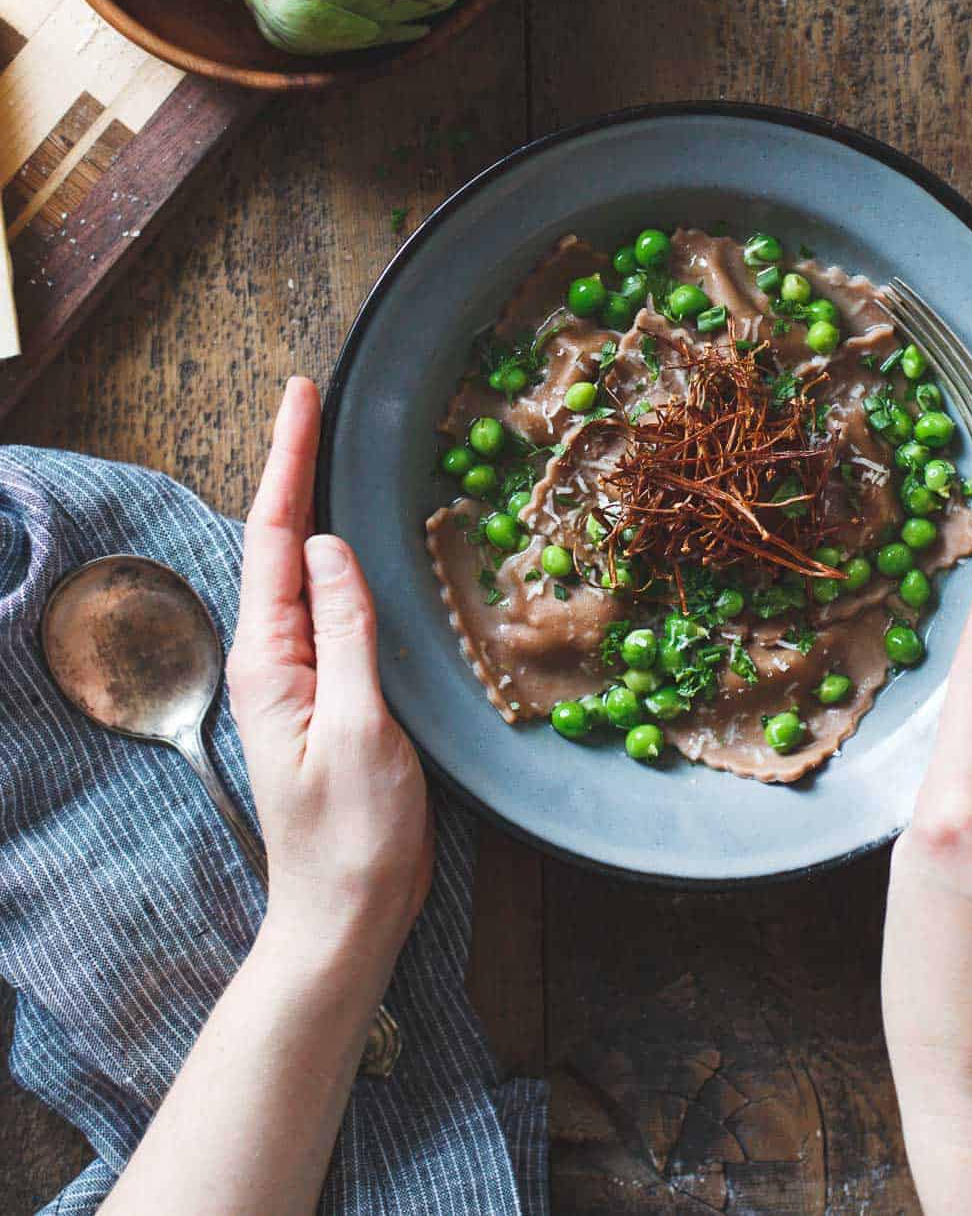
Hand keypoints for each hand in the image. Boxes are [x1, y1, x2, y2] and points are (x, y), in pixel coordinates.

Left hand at [227, 377, 432, 982]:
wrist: (348, 917)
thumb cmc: (354, 838)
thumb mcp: (358, 730)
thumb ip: (346, 633)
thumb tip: (331, 545)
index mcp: (270, 659)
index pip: (276, 538)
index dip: (288, 462)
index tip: (301, 397)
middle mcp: (274, 657)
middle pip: (280, 542)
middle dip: (294, 466)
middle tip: (314, 398)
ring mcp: (298, 675)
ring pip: (302, 570)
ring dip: (313, 503)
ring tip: (328, 445)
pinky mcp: (327, 693)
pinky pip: (328, 606)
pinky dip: (339, 556)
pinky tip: (355, 540)